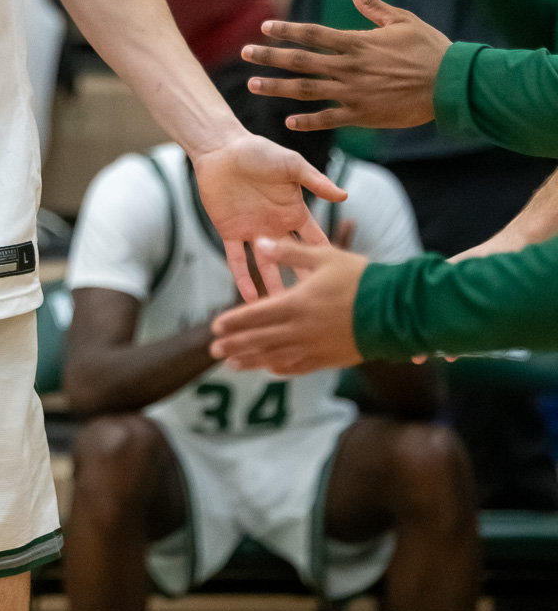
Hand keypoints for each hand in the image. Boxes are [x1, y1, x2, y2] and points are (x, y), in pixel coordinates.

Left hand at [190, 131, 345, 302]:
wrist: (222, 147)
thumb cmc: (259, 151)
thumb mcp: (292, 166)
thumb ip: (315, 181)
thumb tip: (344, 195)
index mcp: (294, 213)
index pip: (314, 240)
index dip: (324, 259)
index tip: (339, 284)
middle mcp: (275, 227)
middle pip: (291, 261)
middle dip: (301, 283)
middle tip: (312, 310)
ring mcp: (253, 232)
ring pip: (265, 267)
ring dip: (272, 288)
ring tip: (280, 314)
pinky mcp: (230, 232)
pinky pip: (236, 260)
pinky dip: (242, 278)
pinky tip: (249, 299)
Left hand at [209, 238, 366, 373]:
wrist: (398, 310)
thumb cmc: (362, 278)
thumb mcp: (324, 256)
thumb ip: (289, 251)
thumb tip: (258, 242)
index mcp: (297, 303)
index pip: (256, 315)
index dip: (234, 321)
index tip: (215, 326)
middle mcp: (301, 330)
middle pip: (260, 340)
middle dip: (235, 345)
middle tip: (213, 350)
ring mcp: (315, 347)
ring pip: (275, 357)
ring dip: (251, 360)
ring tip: (231, 364)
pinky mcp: (329, 358)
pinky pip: (298, 367)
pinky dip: (279, 368)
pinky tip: (268, 369)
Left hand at [242, 0, 448, 130]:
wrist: (451, 84)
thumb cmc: (430, 48)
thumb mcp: (401, 20)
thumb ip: (371, 5)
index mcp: (358, 42)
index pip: (313, 34)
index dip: (286, 30)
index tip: (264, 27)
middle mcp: (350, 67)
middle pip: (300, 61)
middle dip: (270, 57)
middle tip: (244, 54)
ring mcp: (354, 93)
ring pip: (306, 90)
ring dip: (277, 88)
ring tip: (253, 85)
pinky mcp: (363, 114)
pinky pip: (328, 119)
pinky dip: (307, 121)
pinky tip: (288, 121)